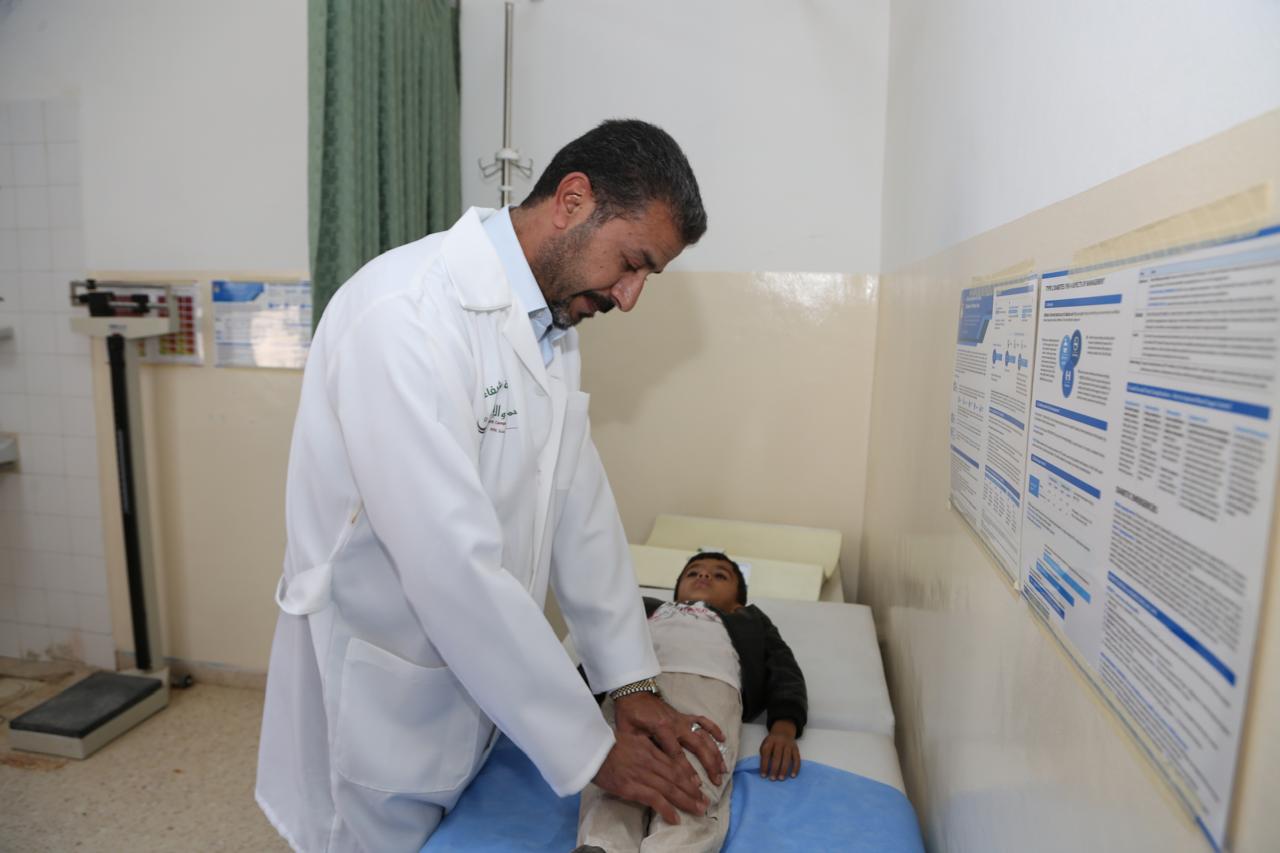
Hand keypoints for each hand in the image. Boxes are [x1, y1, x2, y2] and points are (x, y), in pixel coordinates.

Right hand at [592, 731, 706, 824]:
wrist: (588, 747)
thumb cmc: (605, 742)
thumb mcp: (630, 737)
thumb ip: (644, 745)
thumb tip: (653, 751)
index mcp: (649, 748)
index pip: (674, 764)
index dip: (688, 776)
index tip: (698, 785)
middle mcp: (649, 761)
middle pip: (676, 777)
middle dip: (692, 791)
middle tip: (704, 801)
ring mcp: (641, 774)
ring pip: (670, 789)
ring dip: (686, 801)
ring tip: (698, 810)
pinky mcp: (631, 787)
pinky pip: (654, 799)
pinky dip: (666, 809)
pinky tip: (675, 818)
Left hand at [613, 692, 726, 786]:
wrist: (633, 692)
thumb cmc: (629, 714)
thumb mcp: (628, 732)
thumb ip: (640, 747)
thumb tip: (649, 768)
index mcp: (661, 728)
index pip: (676, 754)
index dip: (686, 770)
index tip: (696, 785)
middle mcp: (676, 724)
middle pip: (698, 745)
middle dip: (709, 764)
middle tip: (717, 781)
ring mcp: (682, 719)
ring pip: (704, 736)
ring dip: (715, 752)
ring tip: (723, 769)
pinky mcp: (684, 716)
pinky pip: (703, 721)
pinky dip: (714, 729)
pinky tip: (723, 740)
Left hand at [759, 720, 799, 780]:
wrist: (783, 731)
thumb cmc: (772, 741)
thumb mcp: (765, 743)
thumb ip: (764, 754)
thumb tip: (764, 769)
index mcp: (770, 741)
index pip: (766, 754)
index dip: (764, 765)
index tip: (763, 775)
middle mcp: (780, 742)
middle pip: (777, 757)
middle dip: (774, 769)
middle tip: (772, 779)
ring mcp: (789, 745)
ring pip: (787, 758)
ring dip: (784, 770)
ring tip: (781, 778)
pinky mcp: (796, 749)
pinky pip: (797, 759)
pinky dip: (795, 768)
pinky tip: (793, 775)